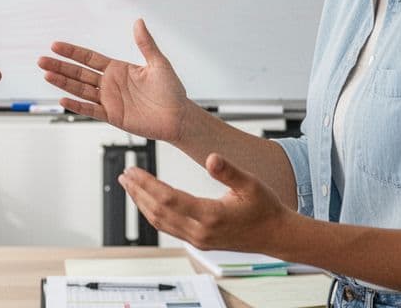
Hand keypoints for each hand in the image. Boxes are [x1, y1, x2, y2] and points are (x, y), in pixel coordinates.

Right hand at [38, 19, 189, 141]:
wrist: (178, 116)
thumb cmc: (171, 90)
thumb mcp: (158, 63)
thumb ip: (145, 44)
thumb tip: (138, 21)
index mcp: (118, 69)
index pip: (89, 58)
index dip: (72, 52)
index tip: (55, 45)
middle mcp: (110, 83)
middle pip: (79, 73)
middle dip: (60, 66)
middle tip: (41, 59)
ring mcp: (109, 100)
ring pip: (80, 90)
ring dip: (63, 83)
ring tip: (46, 74)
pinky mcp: (112, 116)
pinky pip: (91, 110)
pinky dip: (77, 105)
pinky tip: (63, 99)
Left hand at [119, 152, 291, 252]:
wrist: (276, 235)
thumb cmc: (265, 208)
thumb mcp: (251, 183)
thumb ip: (228, 171)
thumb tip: (211, 158)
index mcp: (211, 215)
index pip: (168, 199)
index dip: (147, 184)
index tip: (133, 170)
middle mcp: (201, 232)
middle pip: (158, 212)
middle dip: (138, 193)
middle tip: (124, 175)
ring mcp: (198, 240)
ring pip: (160, 223)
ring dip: (142, 204)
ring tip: (129, 187)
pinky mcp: (199, 242)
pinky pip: (169, 229)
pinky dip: (154, 215)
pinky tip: (148, 203)